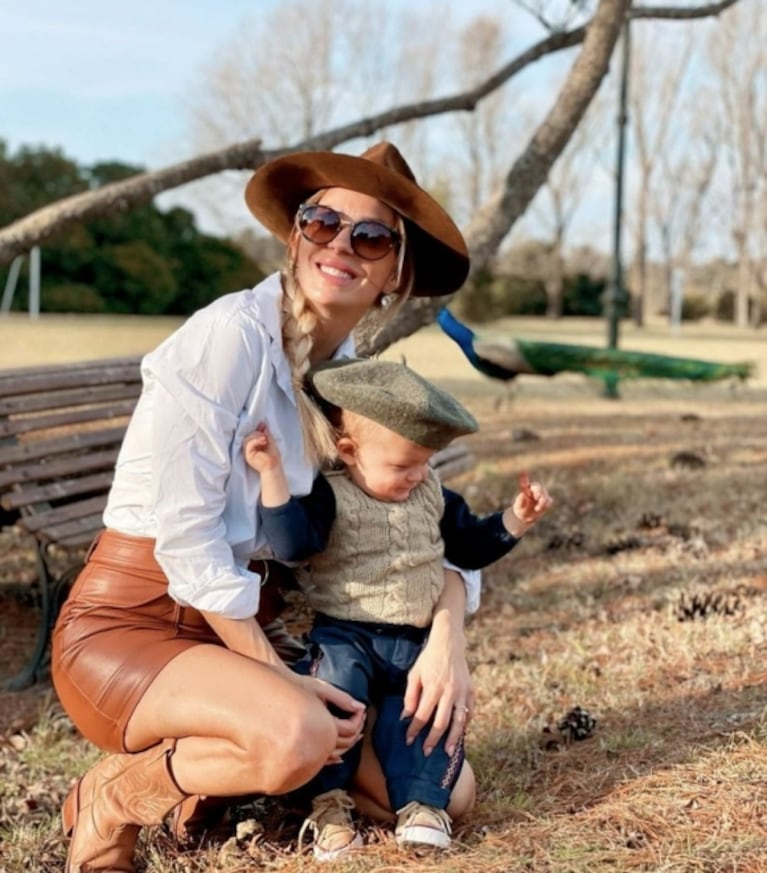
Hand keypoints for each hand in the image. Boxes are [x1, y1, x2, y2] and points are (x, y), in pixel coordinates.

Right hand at [243, 423, 281, 472]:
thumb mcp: (270, 441)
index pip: (251, 434)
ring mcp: (247, 452)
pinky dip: (256, 441)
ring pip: (247, 439)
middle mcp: (249, 448)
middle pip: (248, 435)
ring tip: (265, 439)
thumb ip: (266, 433)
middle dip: (257, 433)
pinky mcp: (247, 455)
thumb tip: (262, 423)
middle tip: (265, 436)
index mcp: (253, 445)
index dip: (256, 429)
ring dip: (256, 436)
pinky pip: (248, 444)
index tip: (262, 425)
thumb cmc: (273, 456)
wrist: (274, 466)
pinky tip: (263, 441)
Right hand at [297, 675, 365, 763]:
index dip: (359, 719)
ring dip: (348, 745)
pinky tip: (339, 757)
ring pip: (335, 754)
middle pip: (345, 743)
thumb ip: (341, 698)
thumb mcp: (319, 688)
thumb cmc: (296, 688)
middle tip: (361, 720)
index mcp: (322, 722)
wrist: (272, 696)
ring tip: (357, 735)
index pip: (349, 728)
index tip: (361, 708)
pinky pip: (322, 761)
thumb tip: (360, 706)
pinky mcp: (302, 750)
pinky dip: (334, 759)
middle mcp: (316, 738)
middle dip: (357, 732)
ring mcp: (308, 746)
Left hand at [401, 604, 473, 757]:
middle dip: (433, 740)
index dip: (414, 729)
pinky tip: (460, 735)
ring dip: (453, 739)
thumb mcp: (414, 674)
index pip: (422, 715)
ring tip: (448, 753)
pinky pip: (469, 712)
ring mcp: (463, 692)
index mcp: (433, 687)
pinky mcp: (471, 691)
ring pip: (459, 721)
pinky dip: (465, 725)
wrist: (449, 644)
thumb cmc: (428, 660)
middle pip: (441, 723)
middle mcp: (449, 692)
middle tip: (426, 752)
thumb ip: (410, 696)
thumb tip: (405, 717)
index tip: (408, 740)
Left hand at [505, 471, 552, 535]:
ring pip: (545, 495)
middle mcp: (534, 490)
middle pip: (538, 487)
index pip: (525, 482)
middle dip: (539, 492)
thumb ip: (520, 501)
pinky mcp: (546, 500)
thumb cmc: (520, 509)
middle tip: (536, 498)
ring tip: (536, 509)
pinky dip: (546, 505)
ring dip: (542, 502)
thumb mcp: (519, 506)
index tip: (523, 471)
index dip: (524, 477)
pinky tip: (540, 509)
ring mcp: (541, 494)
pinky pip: (549, 500)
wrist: (525, 517)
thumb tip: (523, 495)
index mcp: (525, 489)